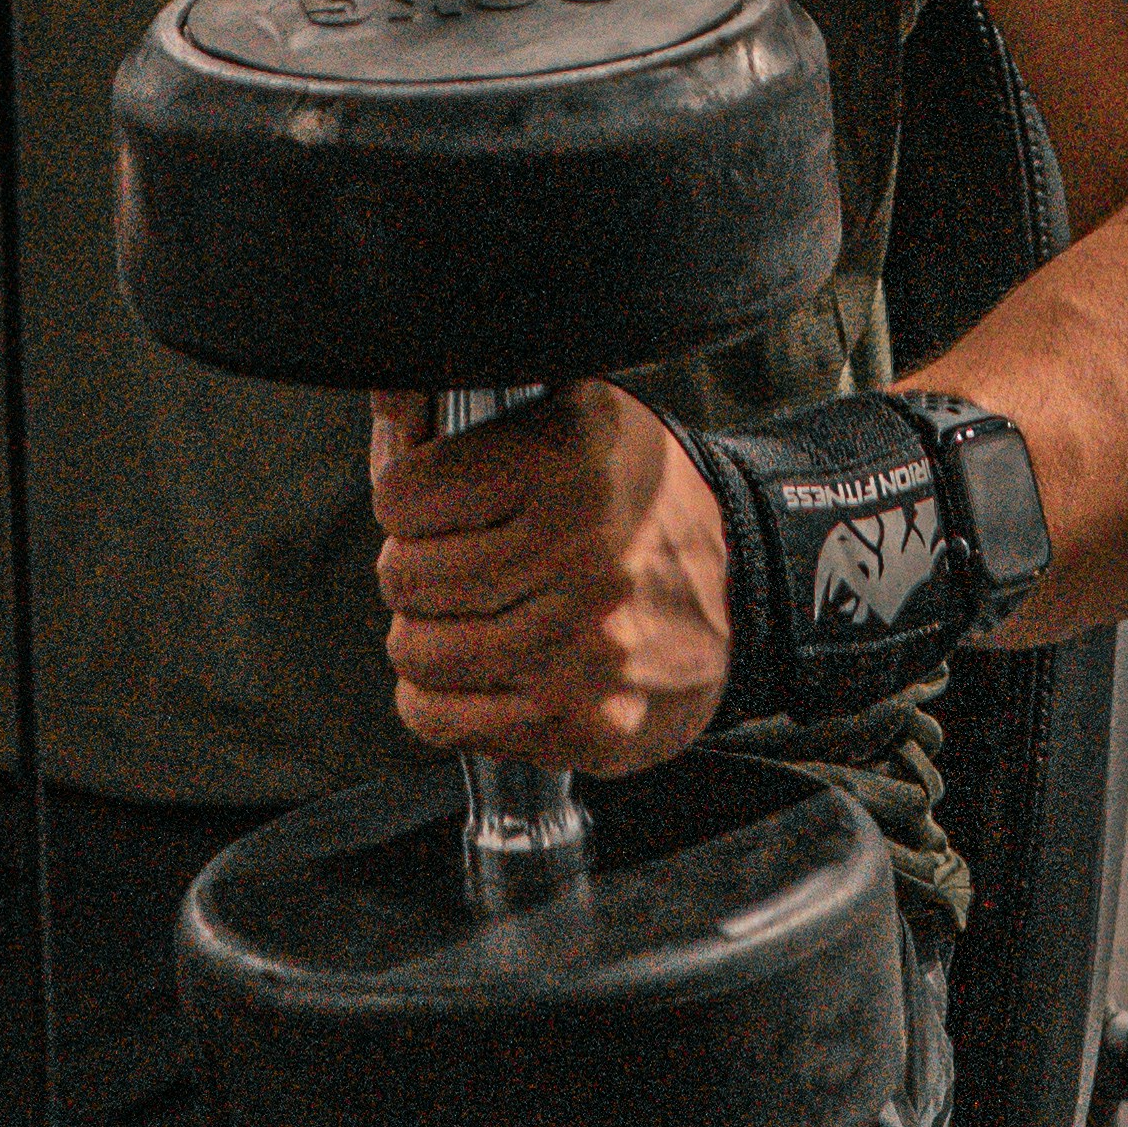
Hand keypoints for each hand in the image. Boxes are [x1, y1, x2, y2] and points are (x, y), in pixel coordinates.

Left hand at [367, 384, 734, 780]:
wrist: (741, 588)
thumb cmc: (638, 499)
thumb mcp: (574, 412)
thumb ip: (470, 403)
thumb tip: (386, 402)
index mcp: (569, 463)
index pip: (404, 494)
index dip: (404, 497)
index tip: (427, 503)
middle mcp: (579, 555)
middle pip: (404, 576)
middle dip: (411, 568)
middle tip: (449, 562)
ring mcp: (581, 649)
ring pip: (416, 652)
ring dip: (425, 635)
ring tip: (466, 615)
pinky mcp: (582, 724)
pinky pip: (442, 719)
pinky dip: (437, 698)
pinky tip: (475, 669)